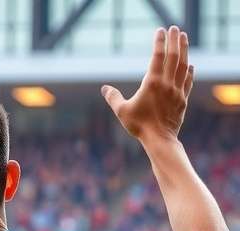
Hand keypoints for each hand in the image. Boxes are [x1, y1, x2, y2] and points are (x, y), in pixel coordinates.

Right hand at [102, 26, 193, 142]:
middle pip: (173, 56)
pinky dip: (189, 71)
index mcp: (151, 83)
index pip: (157, 57)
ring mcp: (177, 91)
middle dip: (174, 40)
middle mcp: (167, 84)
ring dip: (184, 50)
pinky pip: (187, 81)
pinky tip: (190, 65)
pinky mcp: (182, 99)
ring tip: (184, 39)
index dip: (159, 42)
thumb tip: (104, 88)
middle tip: (174, 28)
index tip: (160, 30)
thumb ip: (113, 97)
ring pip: (183, 65)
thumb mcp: (121, 111)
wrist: (159, 139)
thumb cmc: (138, 125)